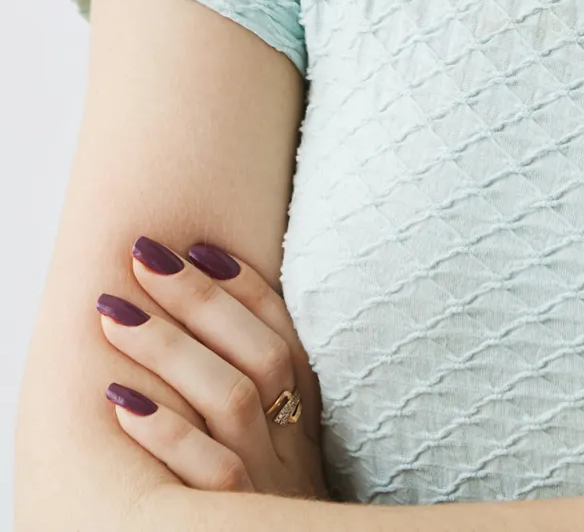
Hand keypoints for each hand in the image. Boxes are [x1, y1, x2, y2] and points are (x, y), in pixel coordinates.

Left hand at [96, 235, 328, 497]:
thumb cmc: (272, 517)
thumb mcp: (282, 452)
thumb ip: (261, 395)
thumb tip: (213, 317)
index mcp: (305, 418)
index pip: (282, 334)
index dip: (243, 288)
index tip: (197, 244)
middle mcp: (291, 444)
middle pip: (256, 356)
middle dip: (198, 300)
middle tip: (143, 255)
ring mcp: (267, 485)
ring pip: (229, 400)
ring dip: (167, 349)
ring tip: (113, 310)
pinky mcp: (238, 523)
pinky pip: (204, 474)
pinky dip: (163, 432)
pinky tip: (118, 398)